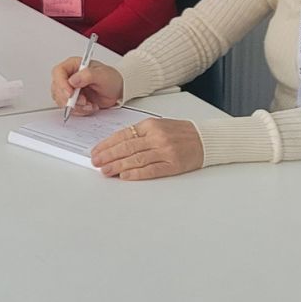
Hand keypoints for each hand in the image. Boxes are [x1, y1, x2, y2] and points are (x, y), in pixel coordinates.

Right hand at [50, 57, 121, 116]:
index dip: (61, 84)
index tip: (70, 94)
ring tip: (90, 104)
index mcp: (73, 65)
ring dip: (76, 106)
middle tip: (84, 101)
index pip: (58, 72)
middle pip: (57, 88)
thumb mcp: (102, 75)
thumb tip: (73, 80)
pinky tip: (90, 106)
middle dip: (70, 99)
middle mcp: (69, 77)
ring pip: (61, 100)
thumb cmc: (110, 78)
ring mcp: (70, 89)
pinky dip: (80, 110)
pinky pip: (69, 108)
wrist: (117, 90)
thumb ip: (87, 75)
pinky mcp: (73, 100)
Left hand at [90, 118, 204, 180]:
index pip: (122, 135)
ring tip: (106, 171)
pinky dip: (136, 173)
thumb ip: (138, 134)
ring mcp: (165, 151)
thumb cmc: (180, 133)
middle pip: (126, 147)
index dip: (106, 145)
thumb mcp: (157, 126)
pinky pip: (151, 170)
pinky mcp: (172, 164)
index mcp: (150, 125)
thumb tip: (116, 147)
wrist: (204, 138)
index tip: (96, 152)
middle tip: (96, 162)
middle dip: (108, 156)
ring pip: (136, 159)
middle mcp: (156, 137)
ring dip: (118, 166)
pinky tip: (125, 176)